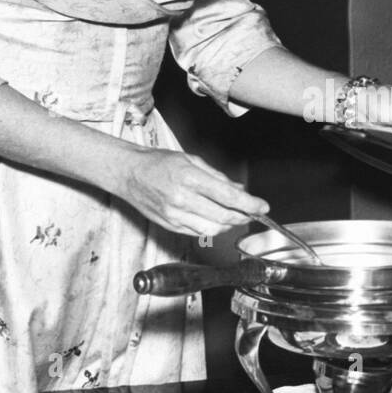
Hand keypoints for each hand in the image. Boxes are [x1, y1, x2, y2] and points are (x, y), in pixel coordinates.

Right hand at [119, 147, 268, 236]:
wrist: (129, 174)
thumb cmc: (158, 163)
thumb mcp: (191, 160)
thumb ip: (217, 176)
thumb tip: (239, 188)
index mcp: (189, 178)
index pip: (228, 196)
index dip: (250, 204)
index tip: (262, 206)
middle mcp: (182, 199)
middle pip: (223, 217)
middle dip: (243, 217)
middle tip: (252, 212)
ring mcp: (175, 215)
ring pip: (212, 230)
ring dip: (228, 225)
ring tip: (234, 216)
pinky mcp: (170, 226)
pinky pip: (198, 233)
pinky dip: (211, 228)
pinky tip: (214, 219)